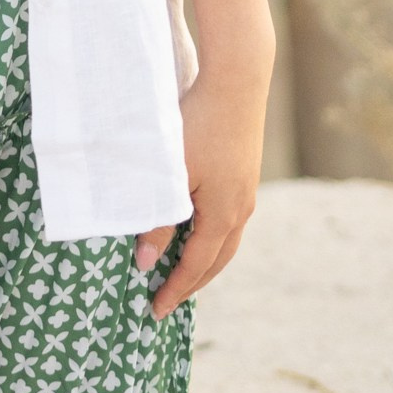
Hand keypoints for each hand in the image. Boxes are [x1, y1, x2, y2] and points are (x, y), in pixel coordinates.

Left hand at [134, 57, 266, 318]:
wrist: (237, 81)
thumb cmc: (199, 125)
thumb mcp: (173, 175)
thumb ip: (159, 220)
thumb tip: (145, 263)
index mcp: (224, 215)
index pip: (196, 267)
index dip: (174, 290)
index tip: (155, 311)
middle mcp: (241, 209)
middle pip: (217, 261)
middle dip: (193, 284)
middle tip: (168, 301)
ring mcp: (247, 192)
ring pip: (226, 241)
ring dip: (205, 262)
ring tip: (183, 274)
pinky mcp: (245, 175)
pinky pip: (229, 221)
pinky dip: (213, 238)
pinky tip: (198, 231)